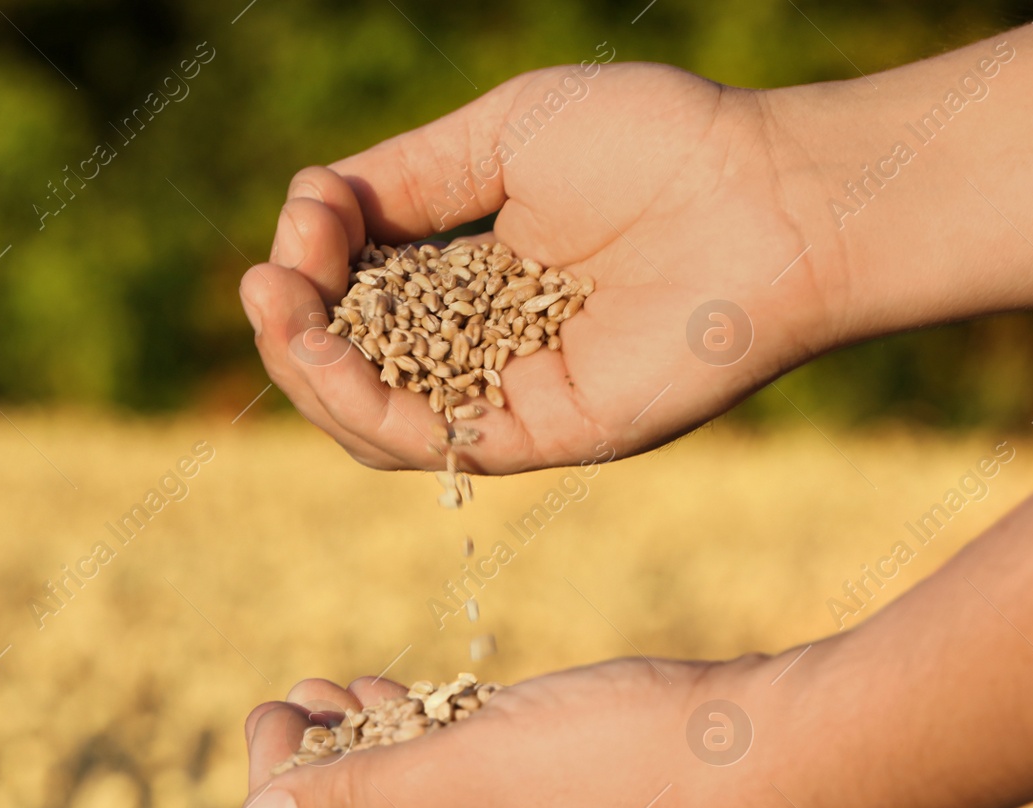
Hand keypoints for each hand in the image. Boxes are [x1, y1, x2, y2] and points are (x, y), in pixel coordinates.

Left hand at [236, 652, 838, 807]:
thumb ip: (354, 807)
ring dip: (383, 760)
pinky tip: (429, 703)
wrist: (791, 757)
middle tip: (299, 696)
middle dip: (326, 779)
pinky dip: (450, 761)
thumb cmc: (630, 768)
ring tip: (347, 686)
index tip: (267, 714)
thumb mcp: (469, 775)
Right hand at [238, 62, 855, 473]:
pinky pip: (438, 448)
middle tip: (265, 290)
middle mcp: (484, 341)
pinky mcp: (544, 434)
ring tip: (281, 318)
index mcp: (472, 269)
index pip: (357, 294)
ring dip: (312, 377)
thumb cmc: (654, 146)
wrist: (766, 195)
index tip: (304, 219)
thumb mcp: (500, 134)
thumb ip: (404, 178)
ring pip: (377, 422)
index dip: (310, 267)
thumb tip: (308, 213)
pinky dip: (374, 412)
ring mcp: (511, 393)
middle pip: (352, 369)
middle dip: (291, 333)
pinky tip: (334, 358)